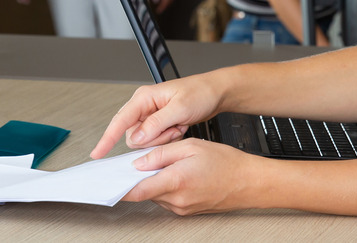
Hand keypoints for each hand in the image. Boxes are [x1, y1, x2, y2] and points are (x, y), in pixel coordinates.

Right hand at [91, 75, 223, 158]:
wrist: (214, 92)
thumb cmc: (199, 93)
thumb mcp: (180, 108)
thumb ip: (156, 123)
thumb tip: (137, 137)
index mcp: (144, 98)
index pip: (120, 120)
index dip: (107, 138)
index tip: (97, 153)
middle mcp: (143, 106)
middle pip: (133, 136)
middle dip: (153, 139)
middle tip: (173, 128)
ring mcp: (150, 116)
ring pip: (144, 141)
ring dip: (163, 139)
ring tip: (178, 126)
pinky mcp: (157, 123)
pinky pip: (155, 141)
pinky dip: (168, 139)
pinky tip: (179, 128)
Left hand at [123, 137, 263, 214]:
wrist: (249, 183)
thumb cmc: (226, 163)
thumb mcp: (190, 146)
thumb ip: (161, 154)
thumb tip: (139, 161)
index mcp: (175, 181)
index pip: (137, 190)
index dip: (119, 186)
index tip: (107, 182)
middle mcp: (177, 200)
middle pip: (145, 191)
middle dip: (139, 177)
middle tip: (140, 162)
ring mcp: (182, 208)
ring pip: (156, 194)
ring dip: (154, 181)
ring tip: (170, 164)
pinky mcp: (187, 211)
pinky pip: (167, 199)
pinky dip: (166, 186)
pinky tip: (177, 174)